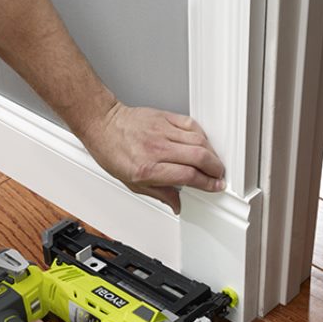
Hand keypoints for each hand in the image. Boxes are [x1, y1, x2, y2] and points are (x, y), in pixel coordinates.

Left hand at [81, 102, 225, 212]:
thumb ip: (160, 194)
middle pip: (199, 157)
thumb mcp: (133, 183)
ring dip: (212, 153)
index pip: (188, 176)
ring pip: (199, 140)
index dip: (207, 183)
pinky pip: (191, 125)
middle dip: (215, 169)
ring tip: (213, 162)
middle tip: (219, 175)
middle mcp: (157, 149)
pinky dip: (202, 135)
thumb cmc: (113, 153)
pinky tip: (203, 144)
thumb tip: (177, 205)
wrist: (103, 125)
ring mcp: (161, 131)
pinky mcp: (164, 117)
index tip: (214, 186)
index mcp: (148, 169)